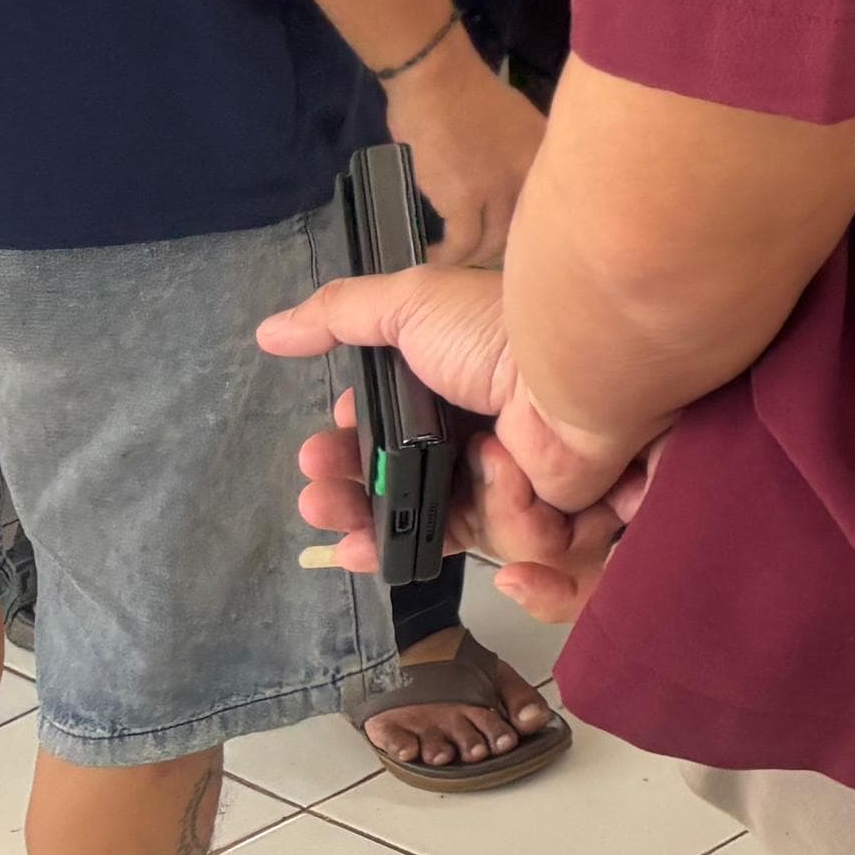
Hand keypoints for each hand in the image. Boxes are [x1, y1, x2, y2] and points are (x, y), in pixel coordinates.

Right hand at [258, 264, 650, 623]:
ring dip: (392, 528)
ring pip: (446, 532)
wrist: (585, 365)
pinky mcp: (552, 517)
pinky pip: (512, 548)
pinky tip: (492, 482)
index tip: (316, 452)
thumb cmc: (498, 333)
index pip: (386, 441)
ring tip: (354, 526)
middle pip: (404, 495)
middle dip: (346, 505)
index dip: (345, 455)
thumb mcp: (411, 306)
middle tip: (316, 502)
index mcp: (451, 394)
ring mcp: (518, 481)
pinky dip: (498, 521)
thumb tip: (269, 331)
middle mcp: (481, 439)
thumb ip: (340, 315)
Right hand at [386, 47, 542, 263]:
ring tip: (463, 258)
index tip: (523, 240)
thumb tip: (518, 183)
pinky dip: (451, 256)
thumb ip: (525, 153)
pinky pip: (463, 243)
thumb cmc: (471, 94)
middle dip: (510, 248)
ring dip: (477, 256)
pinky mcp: (464, 200)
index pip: (557, 205)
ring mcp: (501, 189)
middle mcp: (533, 176)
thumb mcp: (519, 120)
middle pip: (529, 229)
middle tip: (488, 254)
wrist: (438, 81)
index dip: (537, 228)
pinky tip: (439, 257)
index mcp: (549, 155)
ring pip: (496, 242)